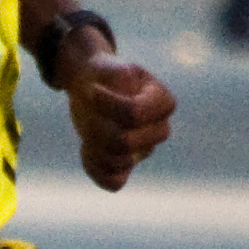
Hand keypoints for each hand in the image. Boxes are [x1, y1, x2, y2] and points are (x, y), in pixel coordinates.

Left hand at [63, 52, 174, 191]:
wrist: (93, 87)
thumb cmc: (103, 76)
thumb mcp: (107, 66)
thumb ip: (116, 72)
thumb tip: (125, 83)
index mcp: (162, 102)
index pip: (135, 114)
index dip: (108, 105)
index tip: (93, 90)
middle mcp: (159, 129)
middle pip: (125, 142)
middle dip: (96, 127)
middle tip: (86, 109)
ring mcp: (144, 150)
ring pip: (118, 162)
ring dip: (92, 145)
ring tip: (85, 127)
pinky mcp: (127, 165)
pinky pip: (114, 182)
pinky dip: (94, 169)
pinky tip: (86, 148)